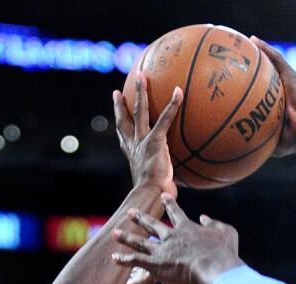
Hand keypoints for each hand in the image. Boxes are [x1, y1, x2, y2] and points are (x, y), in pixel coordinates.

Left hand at [111, 195, 242, 283]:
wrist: (213, 269)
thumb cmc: (224, 253)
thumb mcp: (226, 232)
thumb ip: (215, 223)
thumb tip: (205, 217)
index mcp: (187, 228)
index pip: (176, 212)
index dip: (169, 204)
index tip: (163, 195)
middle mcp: (171, 237)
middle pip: (152, 225)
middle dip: (140, 218)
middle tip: (130, 212)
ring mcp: (161, 250)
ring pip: (139, 242)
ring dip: (126, 237)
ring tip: (115, 232)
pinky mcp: (155, 265)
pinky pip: (136, 261)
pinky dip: (124, 259)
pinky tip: (114, 258)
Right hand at [114, 75, 181, 198]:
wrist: (151, 194)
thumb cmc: (154, 195)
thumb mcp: (157, 185)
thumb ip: (164, 181)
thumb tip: (174, 188)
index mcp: (132, 153)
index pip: (123, 133)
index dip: (120, 119)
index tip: (117, 106)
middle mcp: (134, 144)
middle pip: (125, 119)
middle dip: (121, 103)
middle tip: (118, 89)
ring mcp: (143, 141)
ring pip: (139, 110)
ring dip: (140, 91)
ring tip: (141, 75)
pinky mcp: (155, 140)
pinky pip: (164, 118)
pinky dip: (172, 104)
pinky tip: (178, 91)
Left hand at [251, 36, 295, 156]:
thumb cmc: (295, 141)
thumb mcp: (274, 142)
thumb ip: (261, 143)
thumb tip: (243, 151)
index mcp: (284, 103)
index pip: (270, 90)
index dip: (259, 83)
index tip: (244, 79)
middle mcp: (288, 89)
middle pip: (271, 72)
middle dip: (259, 64)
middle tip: (243, 56)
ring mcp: (291, 81)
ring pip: (274, 61)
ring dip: (261, 51)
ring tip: (247, 42)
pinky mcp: (292, 76)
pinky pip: (276, 58)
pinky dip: (265, 49)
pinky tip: (253, 41)